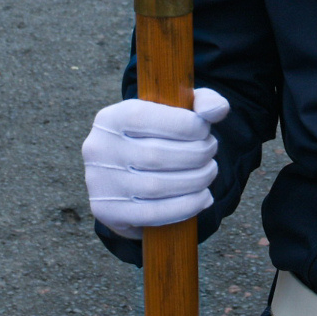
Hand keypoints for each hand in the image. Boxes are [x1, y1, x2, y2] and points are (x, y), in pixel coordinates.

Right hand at [84, 89, 229, 237]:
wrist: (126, 175)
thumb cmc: (157, 137)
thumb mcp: (175, 112)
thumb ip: (201, 101)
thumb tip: (218, 110)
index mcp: (110, 118)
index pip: (148, 118)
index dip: (187, 126)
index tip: (205, 131)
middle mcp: (98, 149)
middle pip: (156, 155)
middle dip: (196, 155)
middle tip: (211, 154)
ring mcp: (100, 183)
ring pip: (157, 186)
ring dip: (195, 181)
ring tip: (209, 173)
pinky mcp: (108, 211)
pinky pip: (153, 213)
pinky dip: (186, 207)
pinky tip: (203, 197)